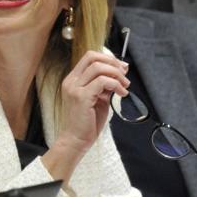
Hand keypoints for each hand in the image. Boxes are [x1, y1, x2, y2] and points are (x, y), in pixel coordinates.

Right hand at [42, 50, 128, 182]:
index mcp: (73, 80)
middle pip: (93, 57)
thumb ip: (105, 84)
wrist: (76, 139)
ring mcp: (74, 88)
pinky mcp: (81, 97)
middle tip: (125, 74)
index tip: (121, 68)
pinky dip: (116, 85)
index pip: (89, 57)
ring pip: (98, 67)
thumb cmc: (87, 122)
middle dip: (113, 63)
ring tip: (125, 86)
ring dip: (116, 74)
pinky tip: (121, 93)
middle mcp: (71, 82)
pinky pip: (103, 82)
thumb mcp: (98, 98)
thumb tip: (120, 71)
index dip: (108, 58)